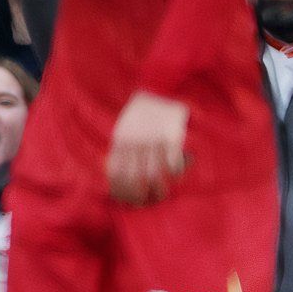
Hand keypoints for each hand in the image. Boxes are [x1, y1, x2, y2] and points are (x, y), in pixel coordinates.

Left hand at [105, 90, 188, 205]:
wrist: (155, 89)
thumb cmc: (138, 113)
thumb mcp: (122, 129)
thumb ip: (121, 149)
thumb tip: (116, 172)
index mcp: (120, 141)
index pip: (117, 173)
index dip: (121, 190)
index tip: (127, 200)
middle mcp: (135, 143)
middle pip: (135, 178)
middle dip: (140, 195)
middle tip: (146, 202)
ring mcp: (152, 140)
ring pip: (154, 173)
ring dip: (158, 188)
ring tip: (161, 195)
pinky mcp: (170, 137)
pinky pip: (172, 162)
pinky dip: (175, 172)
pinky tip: (176, 176)